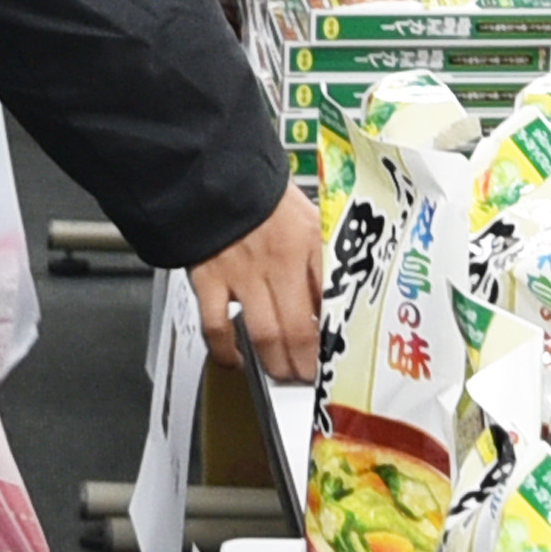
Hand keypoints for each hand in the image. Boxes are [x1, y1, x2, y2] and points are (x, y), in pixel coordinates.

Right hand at [196, 190, 326, 383]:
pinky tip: (235, 361)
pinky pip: (217, 327)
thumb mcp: (311, 219)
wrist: (219, 175)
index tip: (340, 353)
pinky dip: (226, 352)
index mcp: (310, 243)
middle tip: (311, 375)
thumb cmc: (267, 200)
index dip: (337, 335)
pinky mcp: (210, 279)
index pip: (332, 300)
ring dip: (276, 365)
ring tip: (284, 375)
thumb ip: (323, 258)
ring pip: (265, 336)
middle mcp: (279, 261)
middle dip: (307, 364)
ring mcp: (243, 272)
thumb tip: (334, 301)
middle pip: (299, 330)